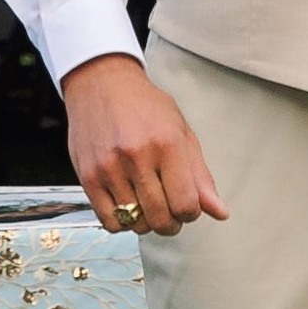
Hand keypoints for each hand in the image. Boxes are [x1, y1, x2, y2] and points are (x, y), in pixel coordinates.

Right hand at [62, 53, 229, 237]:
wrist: (101, 85)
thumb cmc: (145, 107)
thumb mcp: (181, 133)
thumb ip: (200, 176)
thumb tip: (220, 213)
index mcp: (167, 144)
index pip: (186, 204)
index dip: (191, 214)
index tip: (187, 206)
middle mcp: (137, 157)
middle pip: (161, 218)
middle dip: (171, 224)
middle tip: (170, 212)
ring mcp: (109, 168)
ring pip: (135, 223)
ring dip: (147, 222)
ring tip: (148, 204)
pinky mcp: (87, 177)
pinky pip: (109, 221)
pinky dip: (122, 223)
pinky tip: (128, 206)